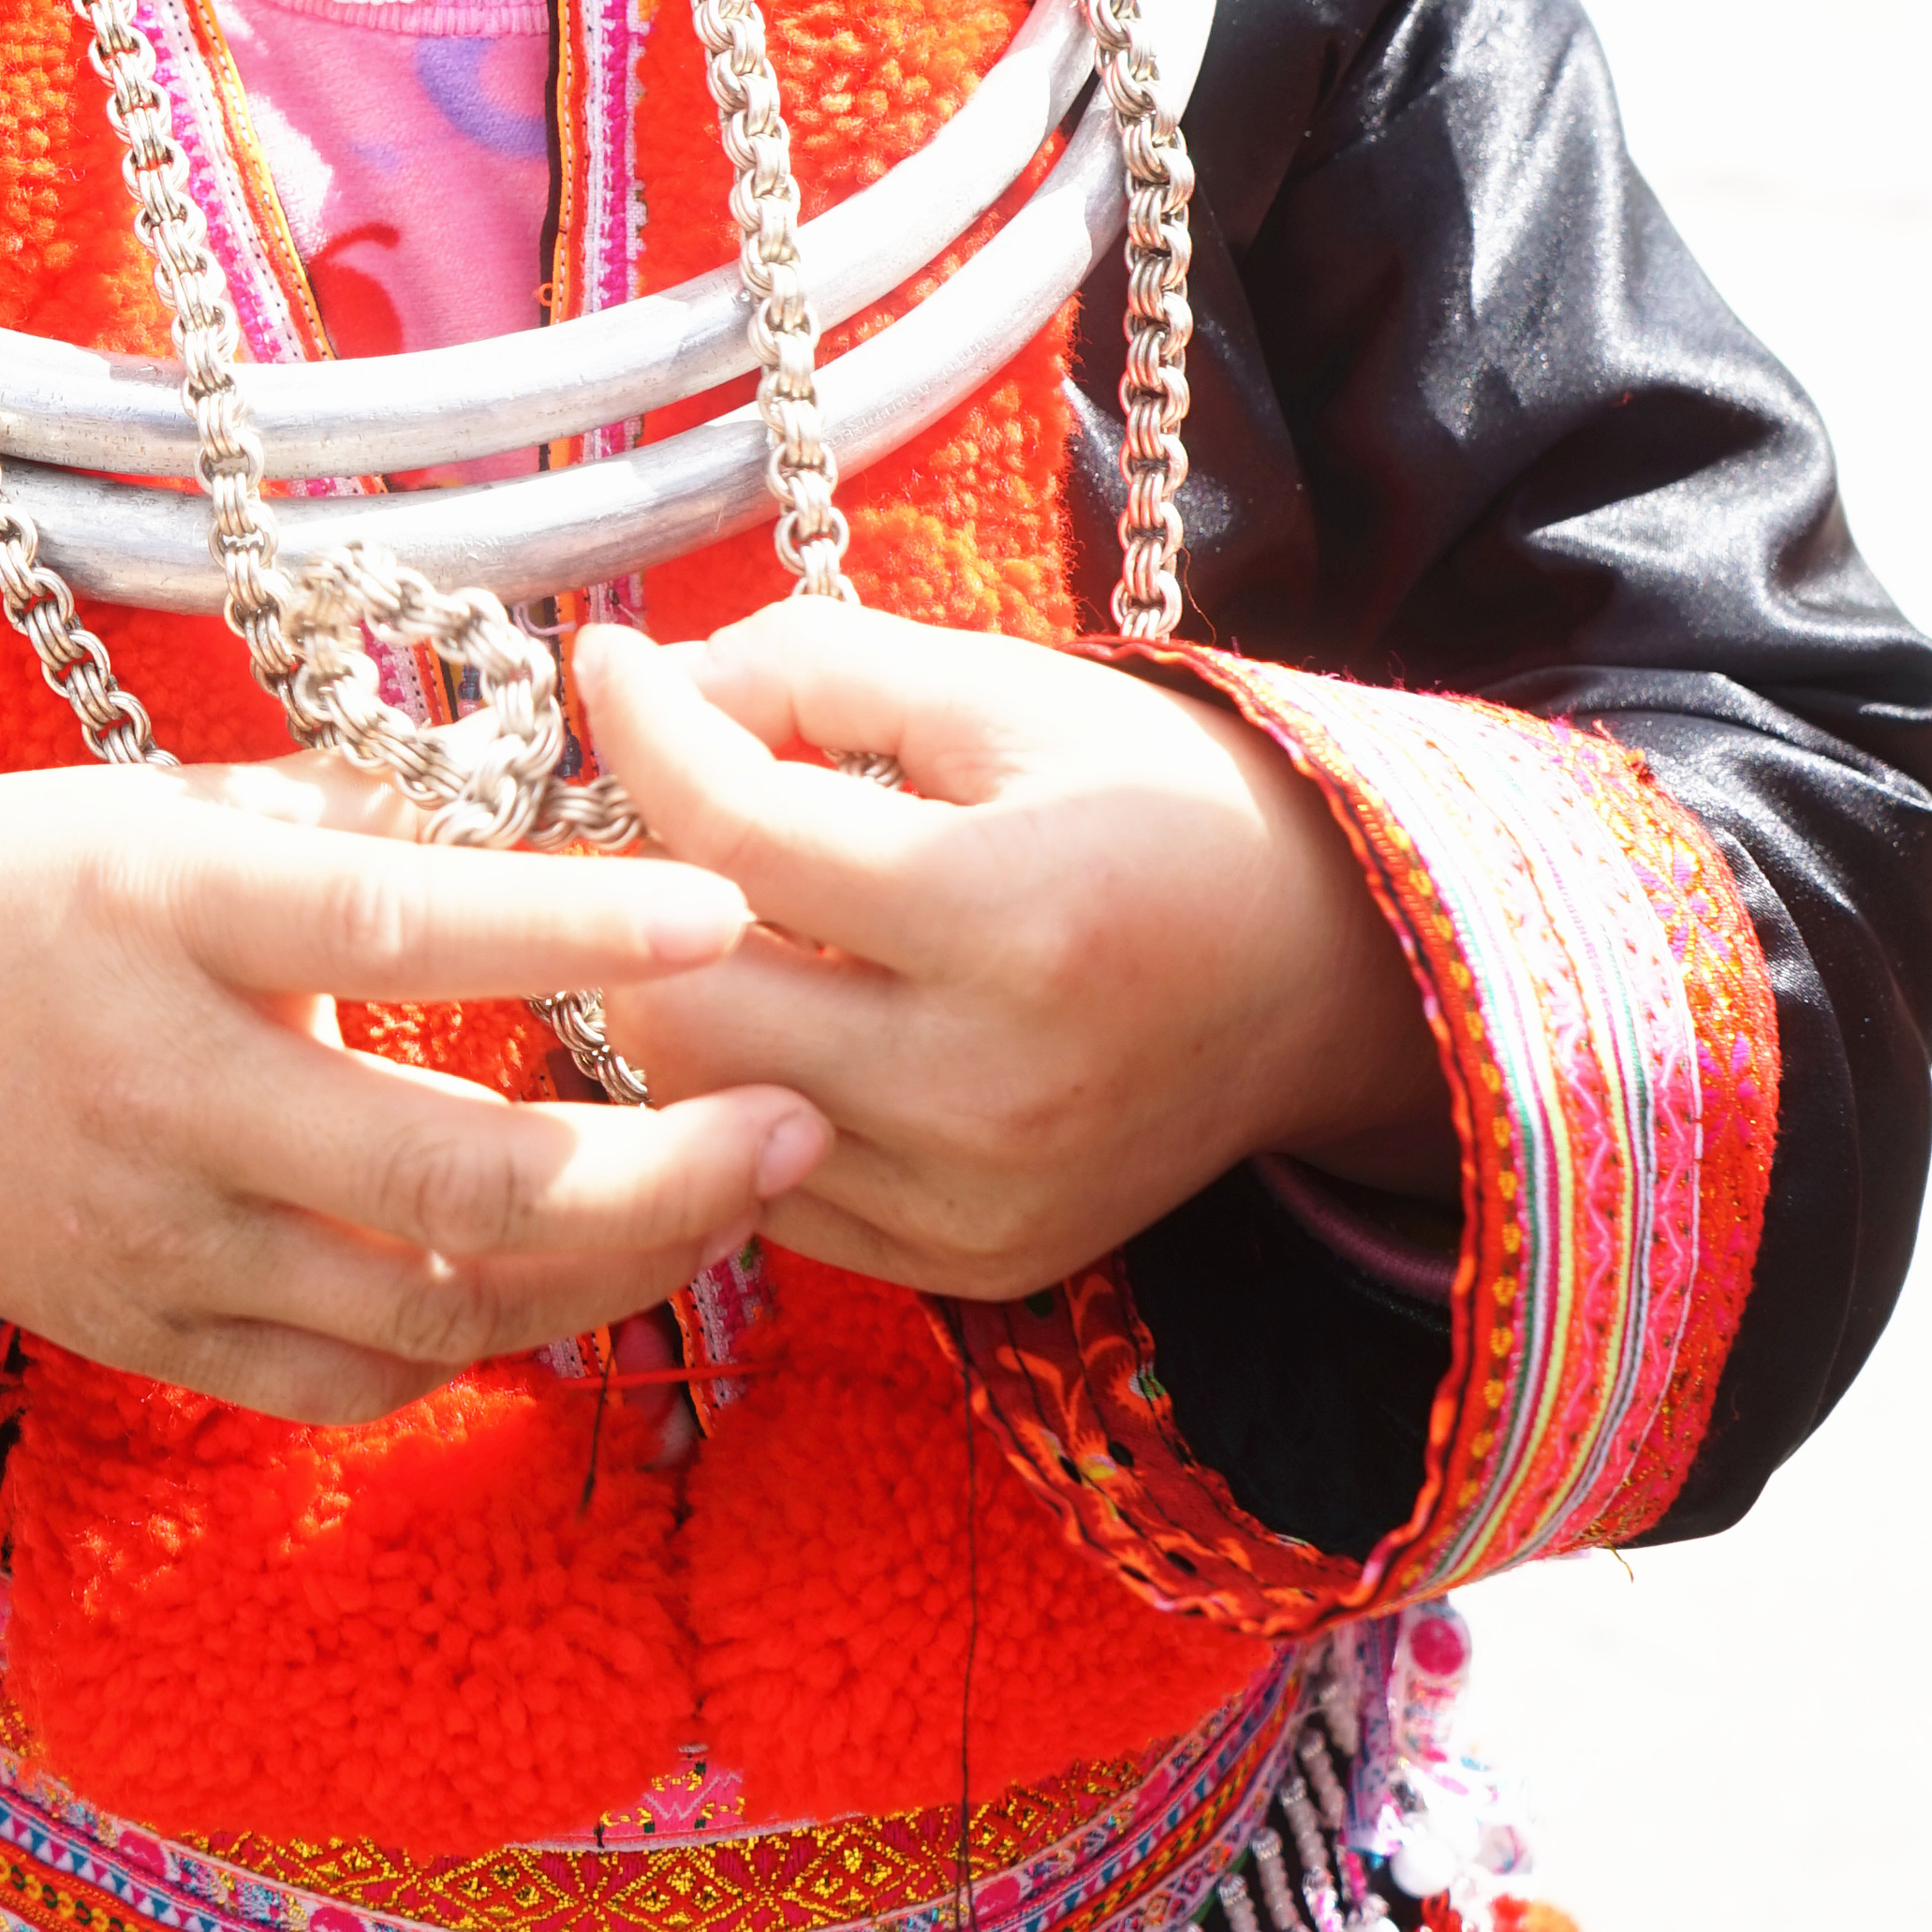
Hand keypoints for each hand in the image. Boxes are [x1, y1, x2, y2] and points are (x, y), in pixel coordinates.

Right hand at [0, 763, 827, 1422]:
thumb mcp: (139, 804)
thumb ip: (331, 815)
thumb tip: (526, 789)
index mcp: (162, 917)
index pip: (389, 923)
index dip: (564, 928)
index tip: (717, 906)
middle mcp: (168, 1094)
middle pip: (455, 1178)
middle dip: (659, 1167)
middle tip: (796, 1115)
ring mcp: (162, 1240)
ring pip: (437, 1307)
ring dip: (615, 1268)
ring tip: (733, 1200)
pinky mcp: (155, 1337)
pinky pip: (359, 1376)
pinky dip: (490, 1339)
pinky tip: (582, 1278)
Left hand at [578, 609, 1449, 1302]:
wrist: (1322, 968)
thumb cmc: (1158, 803)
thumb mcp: (1005, 691)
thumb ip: (814, 670)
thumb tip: (644, 690)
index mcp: (1014, 922)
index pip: (740, 840)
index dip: (650, 737)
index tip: (608, 671)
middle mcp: (993, 1091)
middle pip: (692, 1005)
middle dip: (644, 899)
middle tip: (670, 823)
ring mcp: (980, 1200)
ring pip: (707, 1110)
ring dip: (678, 1003)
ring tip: (725, 918)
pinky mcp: (973, 1261)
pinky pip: (771, 1193)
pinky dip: (746, 1101)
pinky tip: (795, 1015)